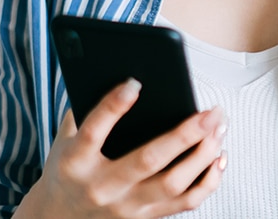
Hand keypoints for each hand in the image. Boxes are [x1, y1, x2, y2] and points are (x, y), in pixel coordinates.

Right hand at [16, 78, 227, 217]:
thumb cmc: (68, 167)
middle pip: (148, 160)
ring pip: (172, 184)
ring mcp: (125, 207)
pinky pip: (184, 203)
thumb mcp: (64, 139)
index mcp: (75, 162)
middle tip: (211, 111)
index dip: (113, 106)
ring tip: (219, 128)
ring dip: (202, 155)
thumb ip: (85, 110)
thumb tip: (122, 73)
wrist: (59, 217)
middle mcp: (101, 187)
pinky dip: (208, 181)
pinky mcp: (144, 217)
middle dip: (184, 134)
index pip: (94, 131)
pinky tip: (219, 156)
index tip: (135, 83)